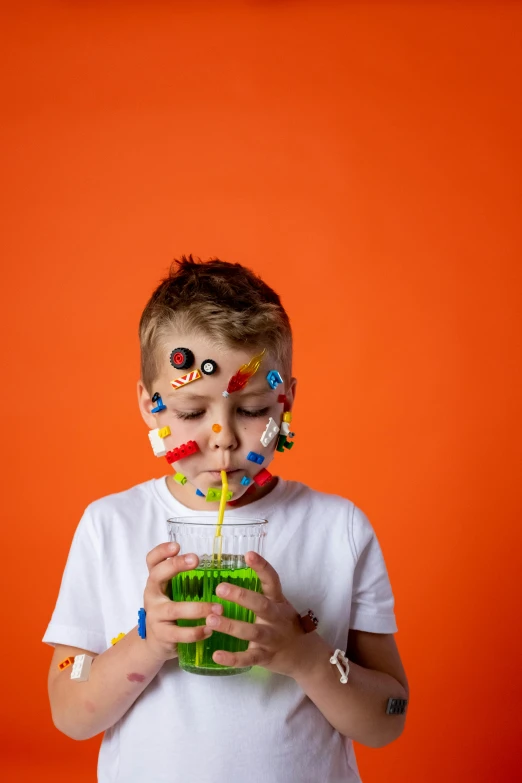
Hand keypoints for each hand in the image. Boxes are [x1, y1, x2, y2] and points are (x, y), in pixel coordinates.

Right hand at [143, 542, 223, 662]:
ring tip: (219, 608)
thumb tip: (222, 561)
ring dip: (197, 608)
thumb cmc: (171, 611)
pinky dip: (196, 632)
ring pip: (173, 609)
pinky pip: (179, 634)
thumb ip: (188, 579)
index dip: (161, 551)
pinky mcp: (162, 636)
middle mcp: (152, 596)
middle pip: (157, 576)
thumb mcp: (173, 592)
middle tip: (196, 559)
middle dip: (175, 565)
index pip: (152, 561)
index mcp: (156, 582)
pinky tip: (210, 629)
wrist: (155, 643)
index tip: (177, 545)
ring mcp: (155, 616)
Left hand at [206, 551, 306, 677]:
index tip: (248, 554)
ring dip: (231, 626)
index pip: (272, 581)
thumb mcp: (279, 606)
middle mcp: (277, 618)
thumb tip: (228, 577)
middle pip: (261, 605)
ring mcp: (272, 638)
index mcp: (278, 602)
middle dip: (241, 596)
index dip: (262, 567)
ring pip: (253, 631)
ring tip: (210, 619)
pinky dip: (233, 658)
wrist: (306, 656)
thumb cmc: (286, 625)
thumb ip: (260, 594)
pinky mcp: (266, 657)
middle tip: (220, 588)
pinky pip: (249, 658)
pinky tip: (216, 655)